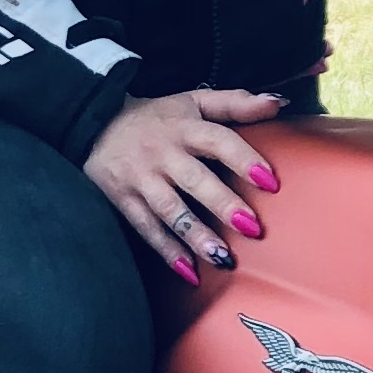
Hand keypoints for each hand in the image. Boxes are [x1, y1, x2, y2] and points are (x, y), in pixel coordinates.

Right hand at [86, 87, 283, 280]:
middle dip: (222, 204)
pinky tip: (189, 271)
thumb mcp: (193, 101)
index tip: (270, 181)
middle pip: (194, 180)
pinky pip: (146, 228)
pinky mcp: (123, 199)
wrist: (93, 123)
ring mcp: (141, 178)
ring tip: (222, 258)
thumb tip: (278, 104)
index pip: (217, 140)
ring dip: (196, 235)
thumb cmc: (156, 117)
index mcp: (184, 127)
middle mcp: (162, 153)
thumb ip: (236, 102)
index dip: (244, 159)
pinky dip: (167, 250)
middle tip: (251, 227)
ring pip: (170, 210)